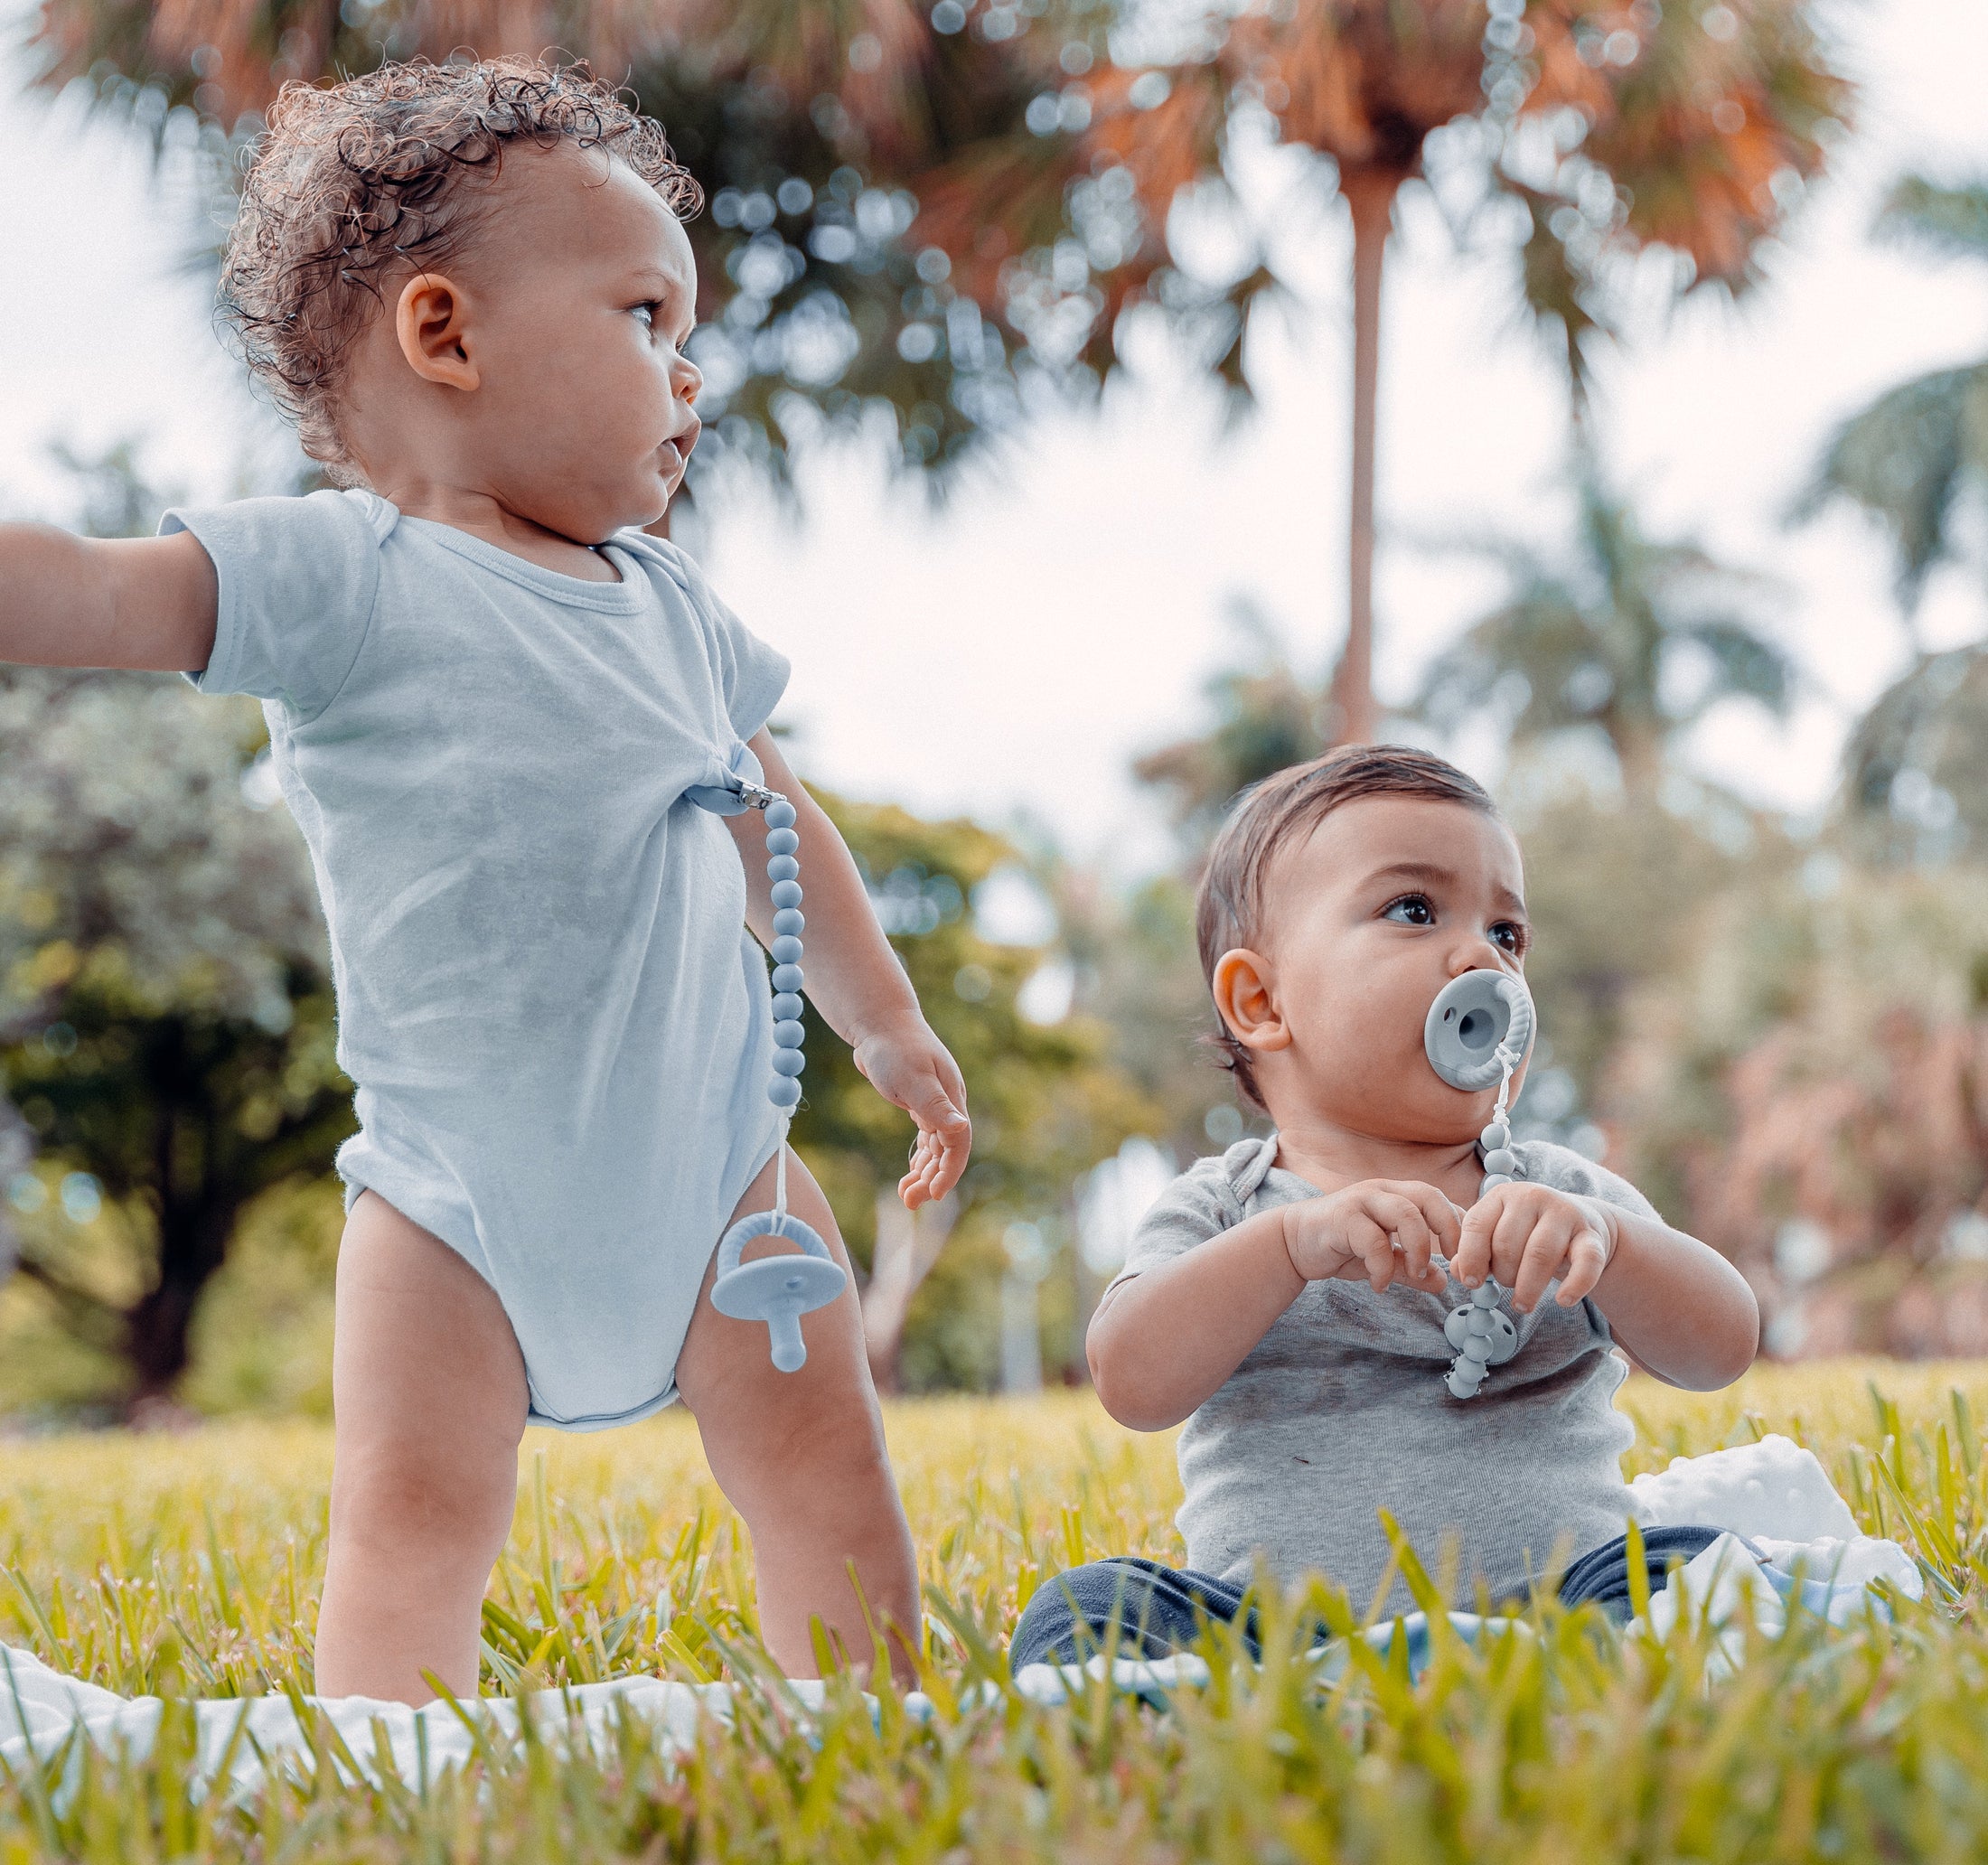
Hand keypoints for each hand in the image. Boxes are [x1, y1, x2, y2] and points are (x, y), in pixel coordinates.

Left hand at [851, 1019, 972, 1208]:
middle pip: (948, 1151)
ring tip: (905, 1196)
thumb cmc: (894, 1047)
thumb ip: (936, 1105)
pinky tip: (909, 1174)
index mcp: (952, 1098)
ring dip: (924, 1173)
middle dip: (932, 1179)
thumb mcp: (913, 1078)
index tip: (933, 1194)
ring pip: (936, 1149)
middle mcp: (948, 1103)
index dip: (949, 1171)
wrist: (879, 1023)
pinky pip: (925, 1139)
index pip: (958, 1143)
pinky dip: (919, 1159)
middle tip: (909, 1202)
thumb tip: (961, 1128)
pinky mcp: (918, 1103)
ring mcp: (934, 1104)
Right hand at [1279, 1181, 1460, 1294]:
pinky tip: (1378, 1284)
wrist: (1294, 1244)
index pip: (1440, 1200)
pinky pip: (1374, 1240)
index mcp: (1398, 1196)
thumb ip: (1410, 1268)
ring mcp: (1362, 1201)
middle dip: (1448, 1230)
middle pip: (1429, 1196)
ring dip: (1418, 1249)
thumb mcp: (1383, 1259)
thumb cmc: (1341, 1246)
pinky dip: (1383, 1267)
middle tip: (1451, 1263)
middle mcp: (1383, 1191)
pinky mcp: (1342, 1217)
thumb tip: (1442, 1282)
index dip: (1459, 1227)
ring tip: (1414, 1274)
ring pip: (1406, 1213)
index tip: (1464, 1259)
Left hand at [1450, 1183, 1615, 1311]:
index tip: (1471, 1283)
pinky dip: (1574, 1285)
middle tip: (1507, 1286)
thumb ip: (1474, 1251)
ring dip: (1528, 1287)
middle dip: (1502, 1274)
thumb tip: (1457, 1272)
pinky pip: (1586, 1263)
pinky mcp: (1593, 1236)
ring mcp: (1566, 1214)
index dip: (1470, 1257)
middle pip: (1507, 1245)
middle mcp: (1533, 1197)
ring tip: (1522, 1304)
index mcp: (1502, 1195)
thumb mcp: (1497, 1235)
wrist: (1583, 1223)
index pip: (1476, 1225)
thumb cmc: (1528, 1234)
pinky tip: (1562, 1301)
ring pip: (1540, 1255)